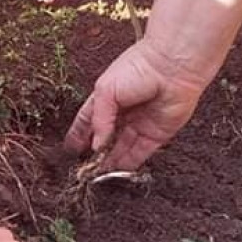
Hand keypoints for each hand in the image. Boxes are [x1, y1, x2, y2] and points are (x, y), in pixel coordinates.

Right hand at [64, 37, 203, 170]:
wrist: (171, 67)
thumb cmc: (137, 69)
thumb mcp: (106, 91)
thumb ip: (99, 120)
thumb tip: (95, 145)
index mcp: (107, 98)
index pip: (89, 120)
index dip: (79, 134)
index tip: (70, 149)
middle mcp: (123, 113)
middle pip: (105, 138)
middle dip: (94, 153)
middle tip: (83, 168)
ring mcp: (139, 125)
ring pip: (121, 149)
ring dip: (110, 161)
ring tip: (97, 174)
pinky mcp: (157, 135)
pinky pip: (140, 153)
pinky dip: (128, 164)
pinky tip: (115, 171)